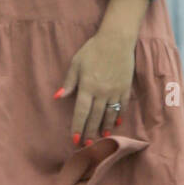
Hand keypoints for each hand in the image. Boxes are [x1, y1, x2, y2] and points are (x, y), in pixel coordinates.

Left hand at [55, 28, 135, 142]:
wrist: (117, 39)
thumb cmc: (93, 50)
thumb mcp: (76, 63)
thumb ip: (69, 82)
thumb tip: (58, 97)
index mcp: (87, 87)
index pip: (81, 112)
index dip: (77, 127)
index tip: (74, 139)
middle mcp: (102, 92)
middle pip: (95, 117)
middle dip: (90, 132)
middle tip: (87, 144)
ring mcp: (115, 91)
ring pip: (109, 114)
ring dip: (105, 127)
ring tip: (102, 137)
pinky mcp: (125, 88)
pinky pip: (122, 106)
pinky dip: (119, 116)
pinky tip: (116, 123)